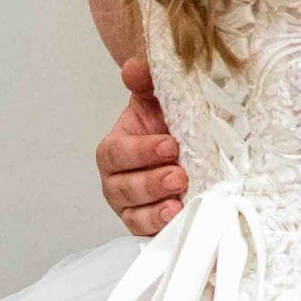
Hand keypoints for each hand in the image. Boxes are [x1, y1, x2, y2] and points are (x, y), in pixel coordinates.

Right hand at [96, 56, 184, 235]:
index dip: (140, 151)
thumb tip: (134, 66)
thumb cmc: (166, 124)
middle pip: (124, 188)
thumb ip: (145, 83)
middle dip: (151, 183)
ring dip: (157, 210)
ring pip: (135, 215)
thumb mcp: (157, 100)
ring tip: (179, 202)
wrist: (186, 145)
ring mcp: (132, 208)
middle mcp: (117, 182)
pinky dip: (162, 229)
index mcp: (114, 151)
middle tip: (179, 174)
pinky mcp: (149, 227)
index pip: (116, 154)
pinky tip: (179, 219)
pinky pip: (149, 234)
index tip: (170, 145)